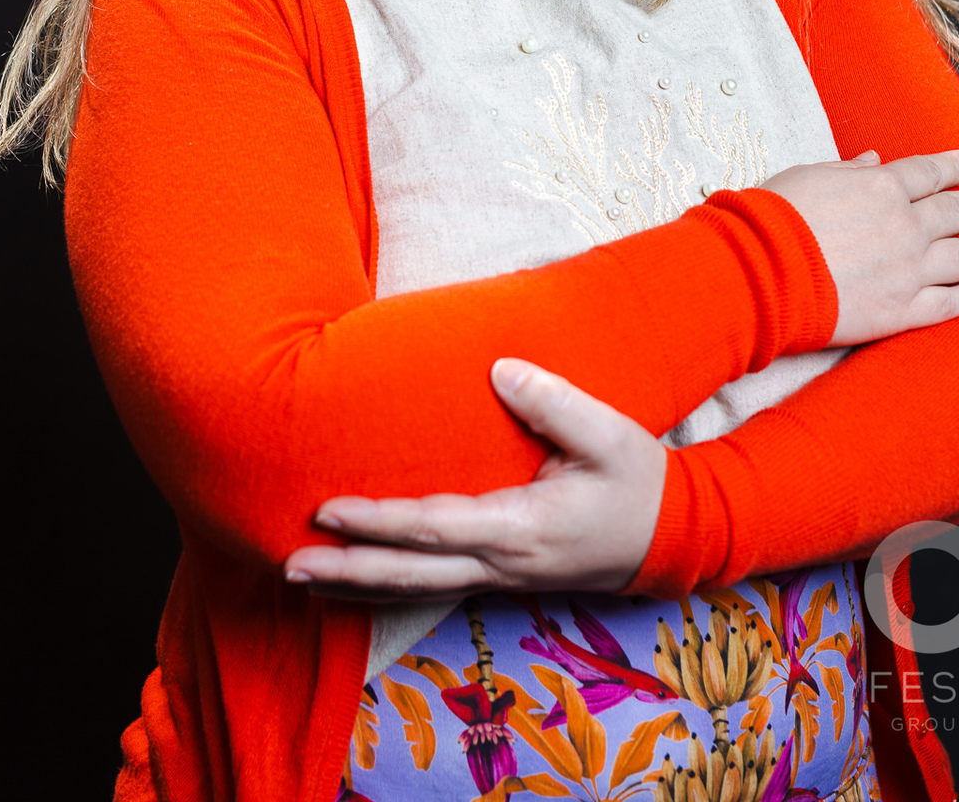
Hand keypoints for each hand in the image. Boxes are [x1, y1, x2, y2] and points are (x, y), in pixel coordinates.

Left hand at [284, 357, 665, 599]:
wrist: (669, 536)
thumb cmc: (637, 481)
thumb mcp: (609, 435)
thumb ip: (555, 403)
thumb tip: (500, 369)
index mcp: (522, 527)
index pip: (435, 527)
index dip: (379, 523)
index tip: (329, 511)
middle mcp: (502, 563)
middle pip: (411, 574)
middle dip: (348, 571)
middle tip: (289, 565)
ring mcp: (499, 578)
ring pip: (416, 589)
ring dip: (357, 587)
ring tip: (300, 579)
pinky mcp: (500, 576)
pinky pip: (432, 586)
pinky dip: (388, 587)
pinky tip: (356, 582)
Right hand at [767, 147, 958, 345]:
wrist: (761, 270)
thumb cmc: (774, 217)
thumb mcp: (809, 176)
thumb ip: (848, 170)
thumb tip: (874, 159)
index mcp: (881, 187)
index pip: (931, 172)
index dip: (957, 166)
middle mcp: (905, 225)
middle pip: (958, 211)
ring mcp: (909, 269)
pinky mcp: (903, 310)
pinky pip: (948, 303)